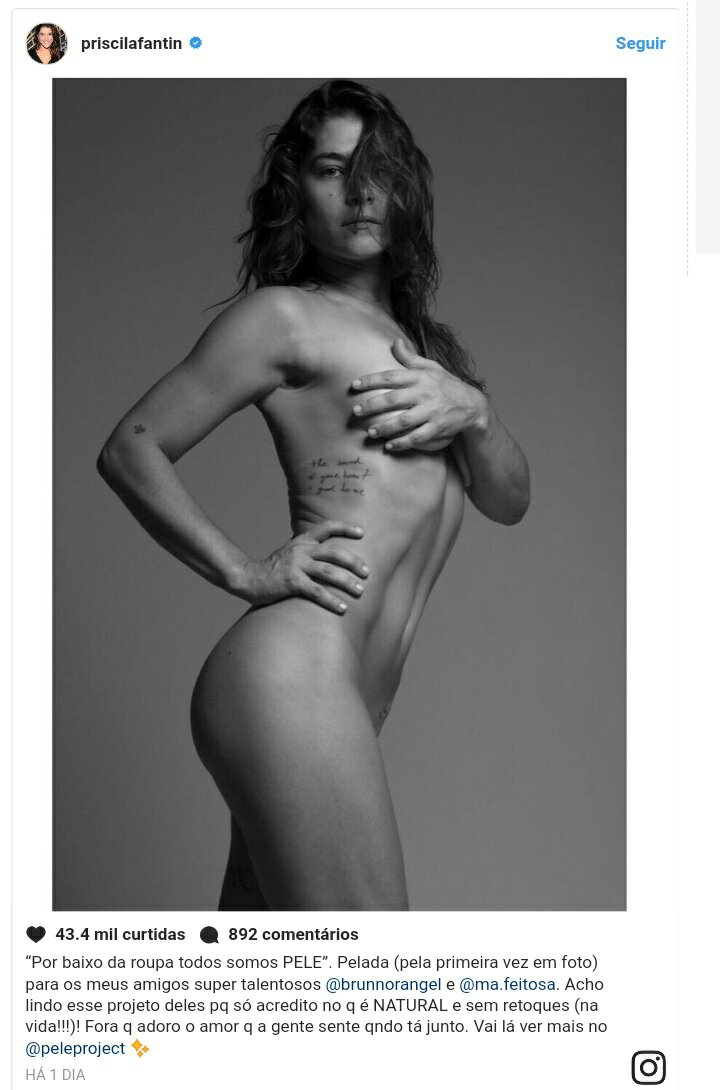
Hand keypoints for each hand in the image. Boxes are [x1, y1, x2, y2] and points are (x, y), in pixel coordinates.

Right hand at [237, 521, 368, 614]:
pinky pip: (316, 592)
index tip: (362, 532)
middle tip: (367, 572)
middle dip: (354, 562)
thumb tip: (331, 557)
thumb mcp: (290, 552)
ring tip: (360, 591)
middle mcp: (301, 551)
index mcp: (302, 541)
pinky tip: (342, 608)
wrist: (248, 578)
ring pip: (329, 572)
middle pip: (335, 552)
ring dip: (347, 582)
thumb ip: (307, 551)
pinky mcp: (291, 583)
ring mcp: (296, 566)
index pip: (326, 528)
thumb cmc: (273, 569)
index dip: (345, 528)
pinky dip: (331, 600)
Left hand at [351, 338, 487, 452]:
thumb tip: (395, 341)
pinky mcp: (438, 428)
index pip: (391, 376)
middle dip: (372, 405)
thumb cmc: (447, 385)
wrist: (473, 405)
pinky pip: (417, 437)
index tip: (354, 385)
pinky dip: (403, 442)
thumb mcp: (431, 367)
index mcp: (420, 377)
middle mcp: (424, 393)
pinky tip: (389, 446)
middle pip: (394, 399)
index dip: (371, 380)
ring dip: (385, 427)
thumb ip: (410, 357)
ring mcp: (431, 412)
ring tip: (370, 432)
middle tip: (355, 411)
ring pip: (404, 421)